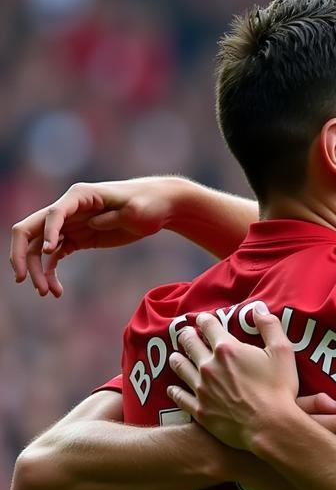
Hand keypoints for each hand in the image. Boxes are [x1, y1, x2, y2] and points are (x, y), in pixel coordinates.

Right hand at [10, 177, 177, 296]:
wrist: (159, 207)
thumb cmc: (150, 204)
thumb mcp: (136, 210)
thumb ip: (113, 217)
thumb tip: (90, 224)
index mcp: (79, 196)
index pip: (53, 214)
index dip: (46, 232)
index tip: (48, 252)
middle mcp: (68, 209)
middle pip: (31, 230)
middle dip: (22, 255)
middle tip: (23, 280)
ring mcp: (71, 225)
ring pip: (39, 247)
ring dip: (37, 270)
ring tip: (47, 293)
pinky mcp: (78, 238)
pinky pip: (55, 256)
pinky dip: (51, 272)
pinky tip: (57, 291)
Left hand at [168, 308, 300, 450]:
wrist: (269, 426)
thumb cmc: (279, 389)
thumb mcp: (282, 352)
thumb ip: (270, 326)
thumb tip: (258, 308)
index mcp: (227, 349)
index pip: (209, 326)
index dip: (204, 319)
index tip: (202, 318)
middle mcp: (208, 365)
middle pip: (189, 344)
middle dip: (186, 335)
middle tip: (183, 333)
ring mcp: (201, 389)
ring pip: (180, 368)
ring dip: (177, 359)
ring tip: (175, 355)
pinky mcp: (200, 410)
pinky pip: (180, 397)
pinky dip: (174, 391)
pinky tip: (172, 388)